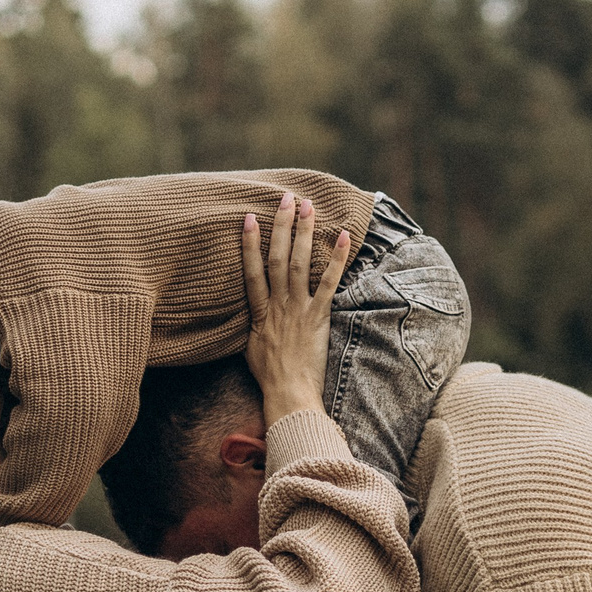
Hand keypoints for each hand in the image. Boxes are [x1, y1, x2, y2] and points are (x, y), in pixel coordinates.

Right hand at [240, 192, 352, 428]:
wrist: (288, 393)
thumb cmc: (269, 375)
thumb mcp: (250, 345)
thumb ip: (253, 322)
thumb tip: (253, 308)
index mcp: (259, 312)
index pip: (251, 270)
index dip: (249, 243)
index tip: (249, 217)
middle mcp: (277, 305)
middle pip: (278, 258)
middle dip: (281, 226)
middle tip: (286, 198)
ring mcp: (298, 310)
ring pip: (300, 264)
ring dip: (305, 233)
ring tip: (308, 207)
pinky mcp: (318, 318)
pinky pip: (328, 284)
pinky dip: (336, 260)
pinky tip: (343, 237)